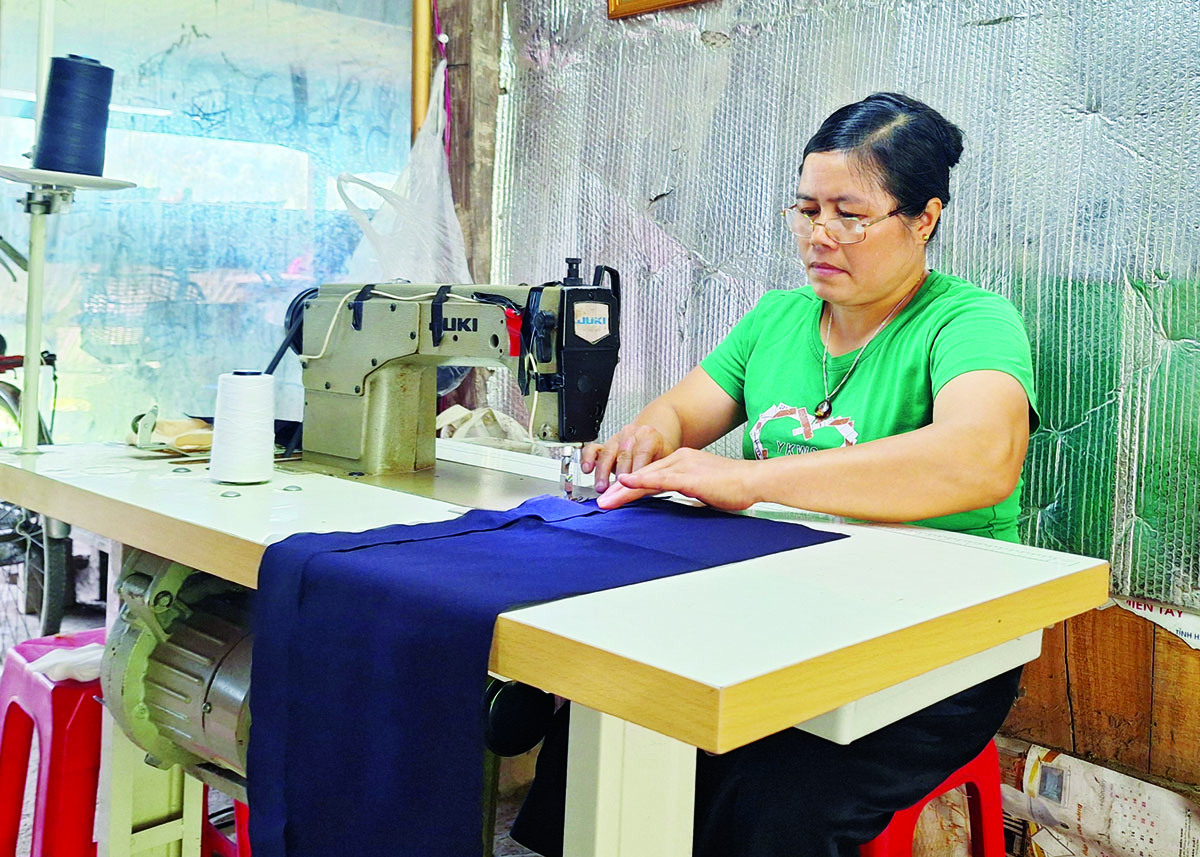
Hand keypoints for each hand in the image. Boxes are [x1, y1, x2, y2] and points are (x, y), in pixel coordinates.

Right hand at [581, 424, 671, 492]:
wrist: (651, 439)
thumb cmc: (658, 454)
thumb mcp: (665, 462)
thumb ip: (658, 475)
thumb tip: (653, 491)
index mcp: (649, 437)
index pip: (642, 454)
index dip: (637, 472)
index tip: (634, 487)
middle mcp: (631, 435)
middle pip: (623, 456)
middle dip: (619, 477)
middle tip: (618, 493)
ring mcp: (616, 439)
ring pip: (606, 454)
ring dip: (603, 473)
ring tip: (602, 488)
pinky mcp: (604, 445)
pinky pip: (592, 449)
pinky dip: (587, 459)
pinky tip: (587, 469)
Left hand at [596, 448, 758, 510]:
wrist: (754, 480)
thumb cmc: (736, 486)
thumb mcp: (705, 488)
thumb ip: (689, 491)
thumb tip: (682, 502)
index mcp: (683, 461)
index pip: (650, 473)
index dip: (630, 485)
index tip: (615, 495)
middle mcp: (680, 459)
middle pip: (643, 474)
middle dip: (619, 489)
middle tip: (602, 500)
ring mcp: (683, 466)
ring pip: (646, 477)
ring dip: (622, 490)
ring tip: (606, 500)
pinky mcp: (689, 476)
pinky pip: (659, 479)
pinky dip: (640, 481)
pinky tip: (626, 483)